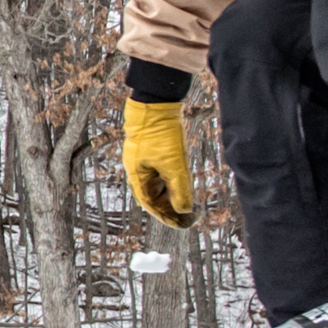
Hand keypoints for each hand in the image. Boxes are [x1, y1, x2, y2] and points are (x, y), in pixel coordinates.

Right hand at [123, 98, 193, 227]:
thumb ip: (179, 189)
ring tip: (189, 202)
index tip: (183, 224)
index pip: (151, 205)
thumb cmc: (161, 134)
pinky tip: (182, 182)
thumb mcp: (174, 164)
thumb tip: (185, 211)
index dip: (167, 217)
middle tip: (189, 217)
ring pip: (158, 184)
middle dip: (171, 208)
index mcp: (137, 176)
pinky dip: (172, 181)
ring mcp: (144, 160)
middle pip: (154, 196)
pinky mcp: (152, 150)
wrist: (156, 103)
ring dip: (172, 195)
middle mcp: (138, 170)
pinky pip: (161, 172)